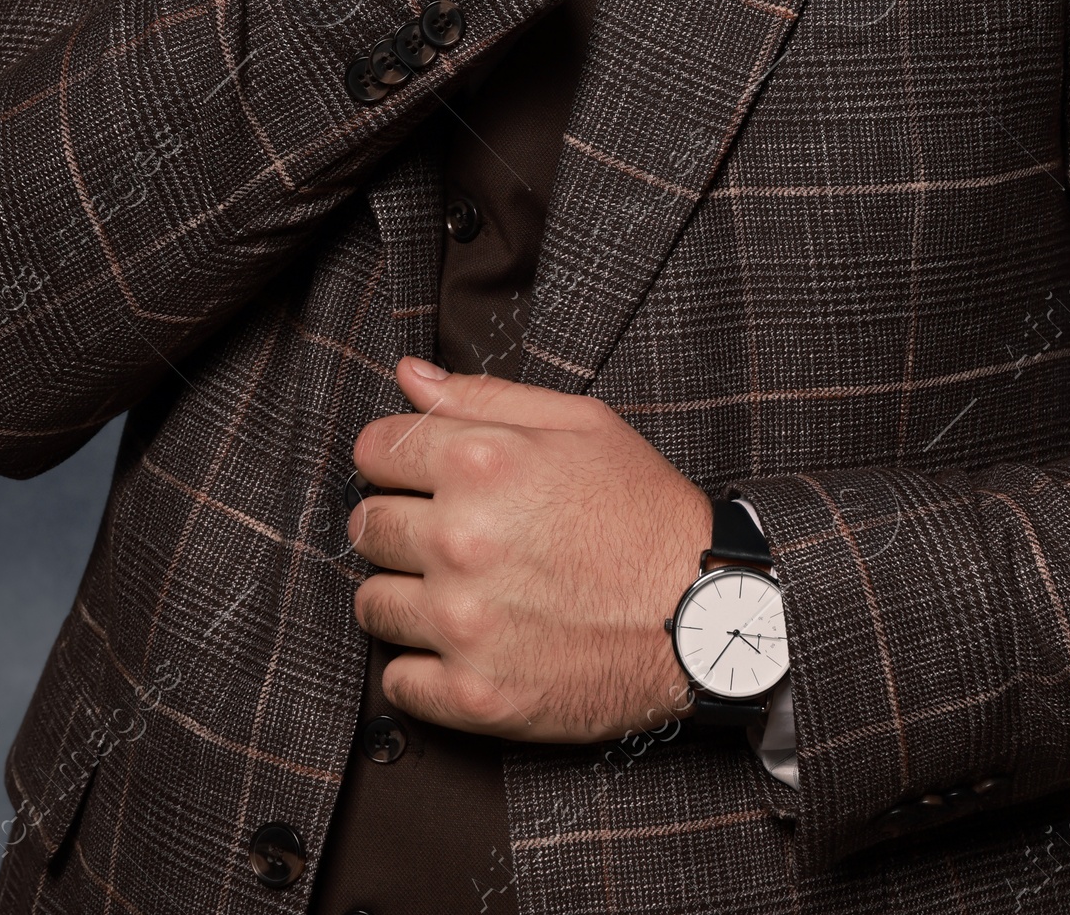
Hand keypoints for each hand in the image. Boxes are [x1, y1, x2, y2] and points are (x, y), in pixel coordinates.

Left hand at [348, 359, 711, 741]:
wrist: (704, 615)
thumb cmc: (643, 512)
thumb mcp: (579, 424)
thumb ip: (482, 395)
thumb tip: (407, 375)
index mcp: (481, 464)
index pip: (374, 450)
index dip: (394, 458)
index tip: (417, 475)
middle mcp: (461, 541)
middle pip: (366, 527)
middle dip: (396, 523)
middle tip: (445, 535)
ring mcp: (465, 624)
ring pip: (372, 605)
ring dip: (404, 595)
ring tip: (459, 591)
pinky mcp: (475, 694)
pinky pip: (398, 681)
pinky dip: (421, 666)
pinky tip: (465, 644)